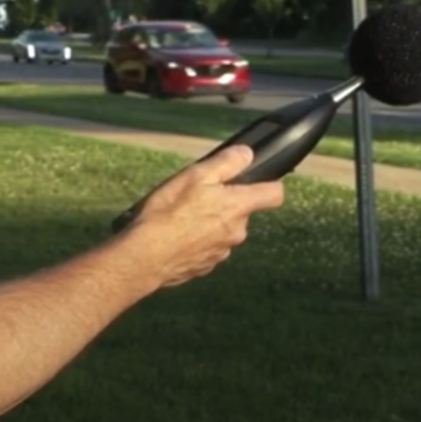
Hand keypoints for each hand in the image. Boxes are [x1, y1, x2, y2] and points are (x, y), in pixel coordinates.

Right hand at [121, 145, 284, 288]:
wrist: (145, 257)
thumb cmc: (168, 213)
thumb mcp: (195, 176)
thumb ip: (226, 163)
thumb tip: (247, 154)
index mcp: (238, 207)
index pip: (274, 194)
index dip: (269, 184)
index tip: (257, 180)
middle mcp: (237, 232)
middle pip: (242, 211)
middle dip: (226, 203)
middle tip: (198, 195)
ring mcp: (222, 252)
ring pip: (224, 230)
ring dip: (210, 222)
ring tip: (182, 217)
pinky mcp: (206, 266)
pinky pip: (208, 247)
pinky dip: (197, 240)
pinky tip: (176, 236)